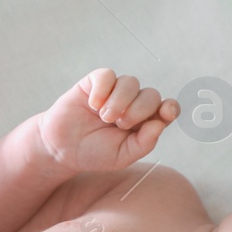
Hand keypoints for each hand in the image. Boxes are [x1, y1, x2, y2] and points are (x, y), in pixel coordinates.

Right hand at [36, 68, 179, 172]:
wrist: (62, 148)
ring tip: (104, 117)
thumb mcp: (122, 156)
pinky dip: (103, 89)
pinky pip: (107, 75)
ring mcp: (115, 91)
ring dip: (120, 100)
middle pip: (151, 94)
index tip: (166, 113)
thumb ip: (144, 143)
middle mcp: (133, 103)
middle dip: (139, 109)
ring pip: (130, 82)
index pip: (166, 109)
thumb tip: (160, 125)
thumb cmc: (94, 153)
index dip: (170, 108)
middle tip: (120, 124)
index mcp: (144, 122)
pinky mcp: (95, 83)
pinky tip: (93, 105)